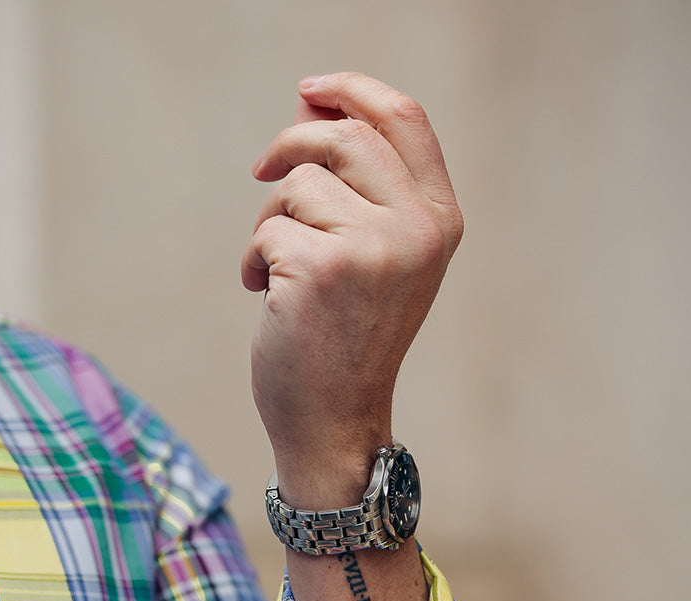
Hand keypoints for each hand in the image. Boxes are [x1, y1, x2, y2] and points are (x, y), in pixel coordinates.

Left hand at [242, 72, 463, 505]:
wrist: (334, 420)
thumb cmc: (346, 339)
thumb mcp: (374, 258)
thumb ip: (358, 187)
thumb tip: (310, 106)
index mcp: (438, 221)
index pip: (404, 119)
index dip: (353, 91)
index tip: (309, 91)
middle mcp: (417, 230)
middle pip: (344, 137)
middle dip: (290, 146)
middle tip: (262, 171)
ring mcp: (373, 249)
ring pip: (297, 184)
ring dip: (269, 222)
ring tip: (275, 270)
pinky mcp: (321, 269)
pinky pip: (267, 230)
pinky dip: (252, 260)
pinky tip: (262, 295)